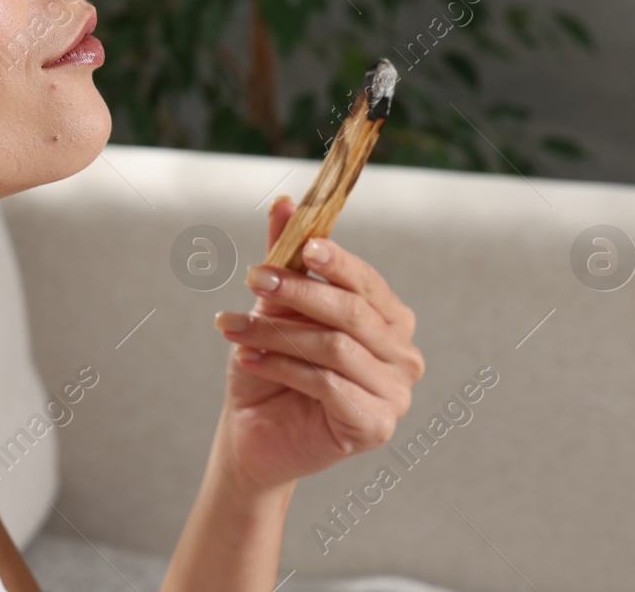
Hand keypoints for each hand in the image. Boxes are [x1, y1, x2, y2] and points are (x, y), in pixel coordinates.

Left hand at [211, 197, 424, 490]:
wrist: (252, 430)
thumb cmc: (271, 365)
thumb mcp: (274, 307)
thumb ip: (287, 258)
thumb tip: (287, 204)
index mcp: (390, 320)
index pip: (368, 283)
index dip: (337, 260)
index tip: (303, 245)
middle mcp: (402, 355)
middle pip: (353, 312)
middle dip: (299, 291)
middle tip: (254, 278)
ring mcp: (395, 395)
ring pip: (334, 347)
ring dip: (275, 332)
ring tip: (232, 327)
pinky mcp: (375, 427)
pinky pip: (328, 384)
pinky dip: (282, 367)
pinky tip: (249, 359)